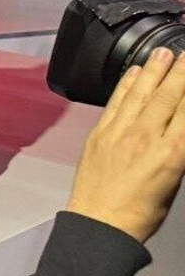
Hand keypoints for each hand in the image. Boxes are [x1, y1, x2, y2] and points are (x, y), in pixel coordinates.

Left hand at [65, 48, 184, 242]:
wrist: (100, 224)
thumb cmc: (141, 212)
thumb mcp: (175, 182)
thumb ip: (179, 151)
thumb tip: (181, 128)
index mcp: (173, 154)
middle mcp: (146, 138)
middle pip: (168, 96)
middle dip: (181, 71)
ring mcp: (120, 133)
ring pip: (140, 93)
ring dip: (154, 70)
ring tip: (164, 52)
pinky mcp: (99, 134)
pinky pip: (115, 102)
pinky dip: (126, 84)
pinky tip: (134, 71)